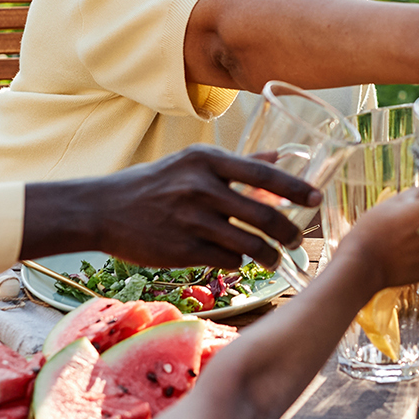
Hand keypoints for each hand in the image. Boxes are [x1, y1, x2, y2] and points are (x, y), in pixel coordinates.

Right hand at [58, 145, 320, 269]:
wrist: (101, 210)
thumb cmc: (151, 185)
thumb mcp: (190, 164)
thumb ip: (237, 164)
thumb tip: (280, 157)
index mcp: (205, 161)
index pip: (264, 175)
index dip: (295, 189)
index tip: (317, 198)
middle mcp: (200, 188)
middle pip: (263, 215)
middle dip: (289, 232)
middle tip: (298, 239)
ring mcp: (191, 221)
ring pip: (249, 244)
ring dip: (269, 255)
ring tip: (275, 259)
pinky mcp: (182, 251)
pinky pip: (226, 260)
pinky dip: (236, 261)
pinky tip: (234, 259)